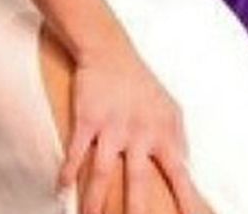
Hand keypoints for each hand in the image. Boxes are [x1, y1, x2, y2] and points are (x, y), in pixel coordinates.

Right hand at [59, 35, 205, 213]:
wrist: (109, 50)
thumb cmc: (141, 83)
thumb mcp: (169, 106)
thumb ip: (178, 138)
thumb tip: (186, 167)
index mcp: (162, 131)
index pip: (178, 171)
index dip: (185, 198)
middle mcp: (138, 132)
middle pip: (137, 180)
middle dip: (136, 210)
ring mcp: (111, 126)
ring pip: (103, 173)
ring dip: (94, 201)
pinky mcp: (87, 119)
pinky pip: (76, 151)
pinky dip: (68, 171)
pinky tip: (61, 188)